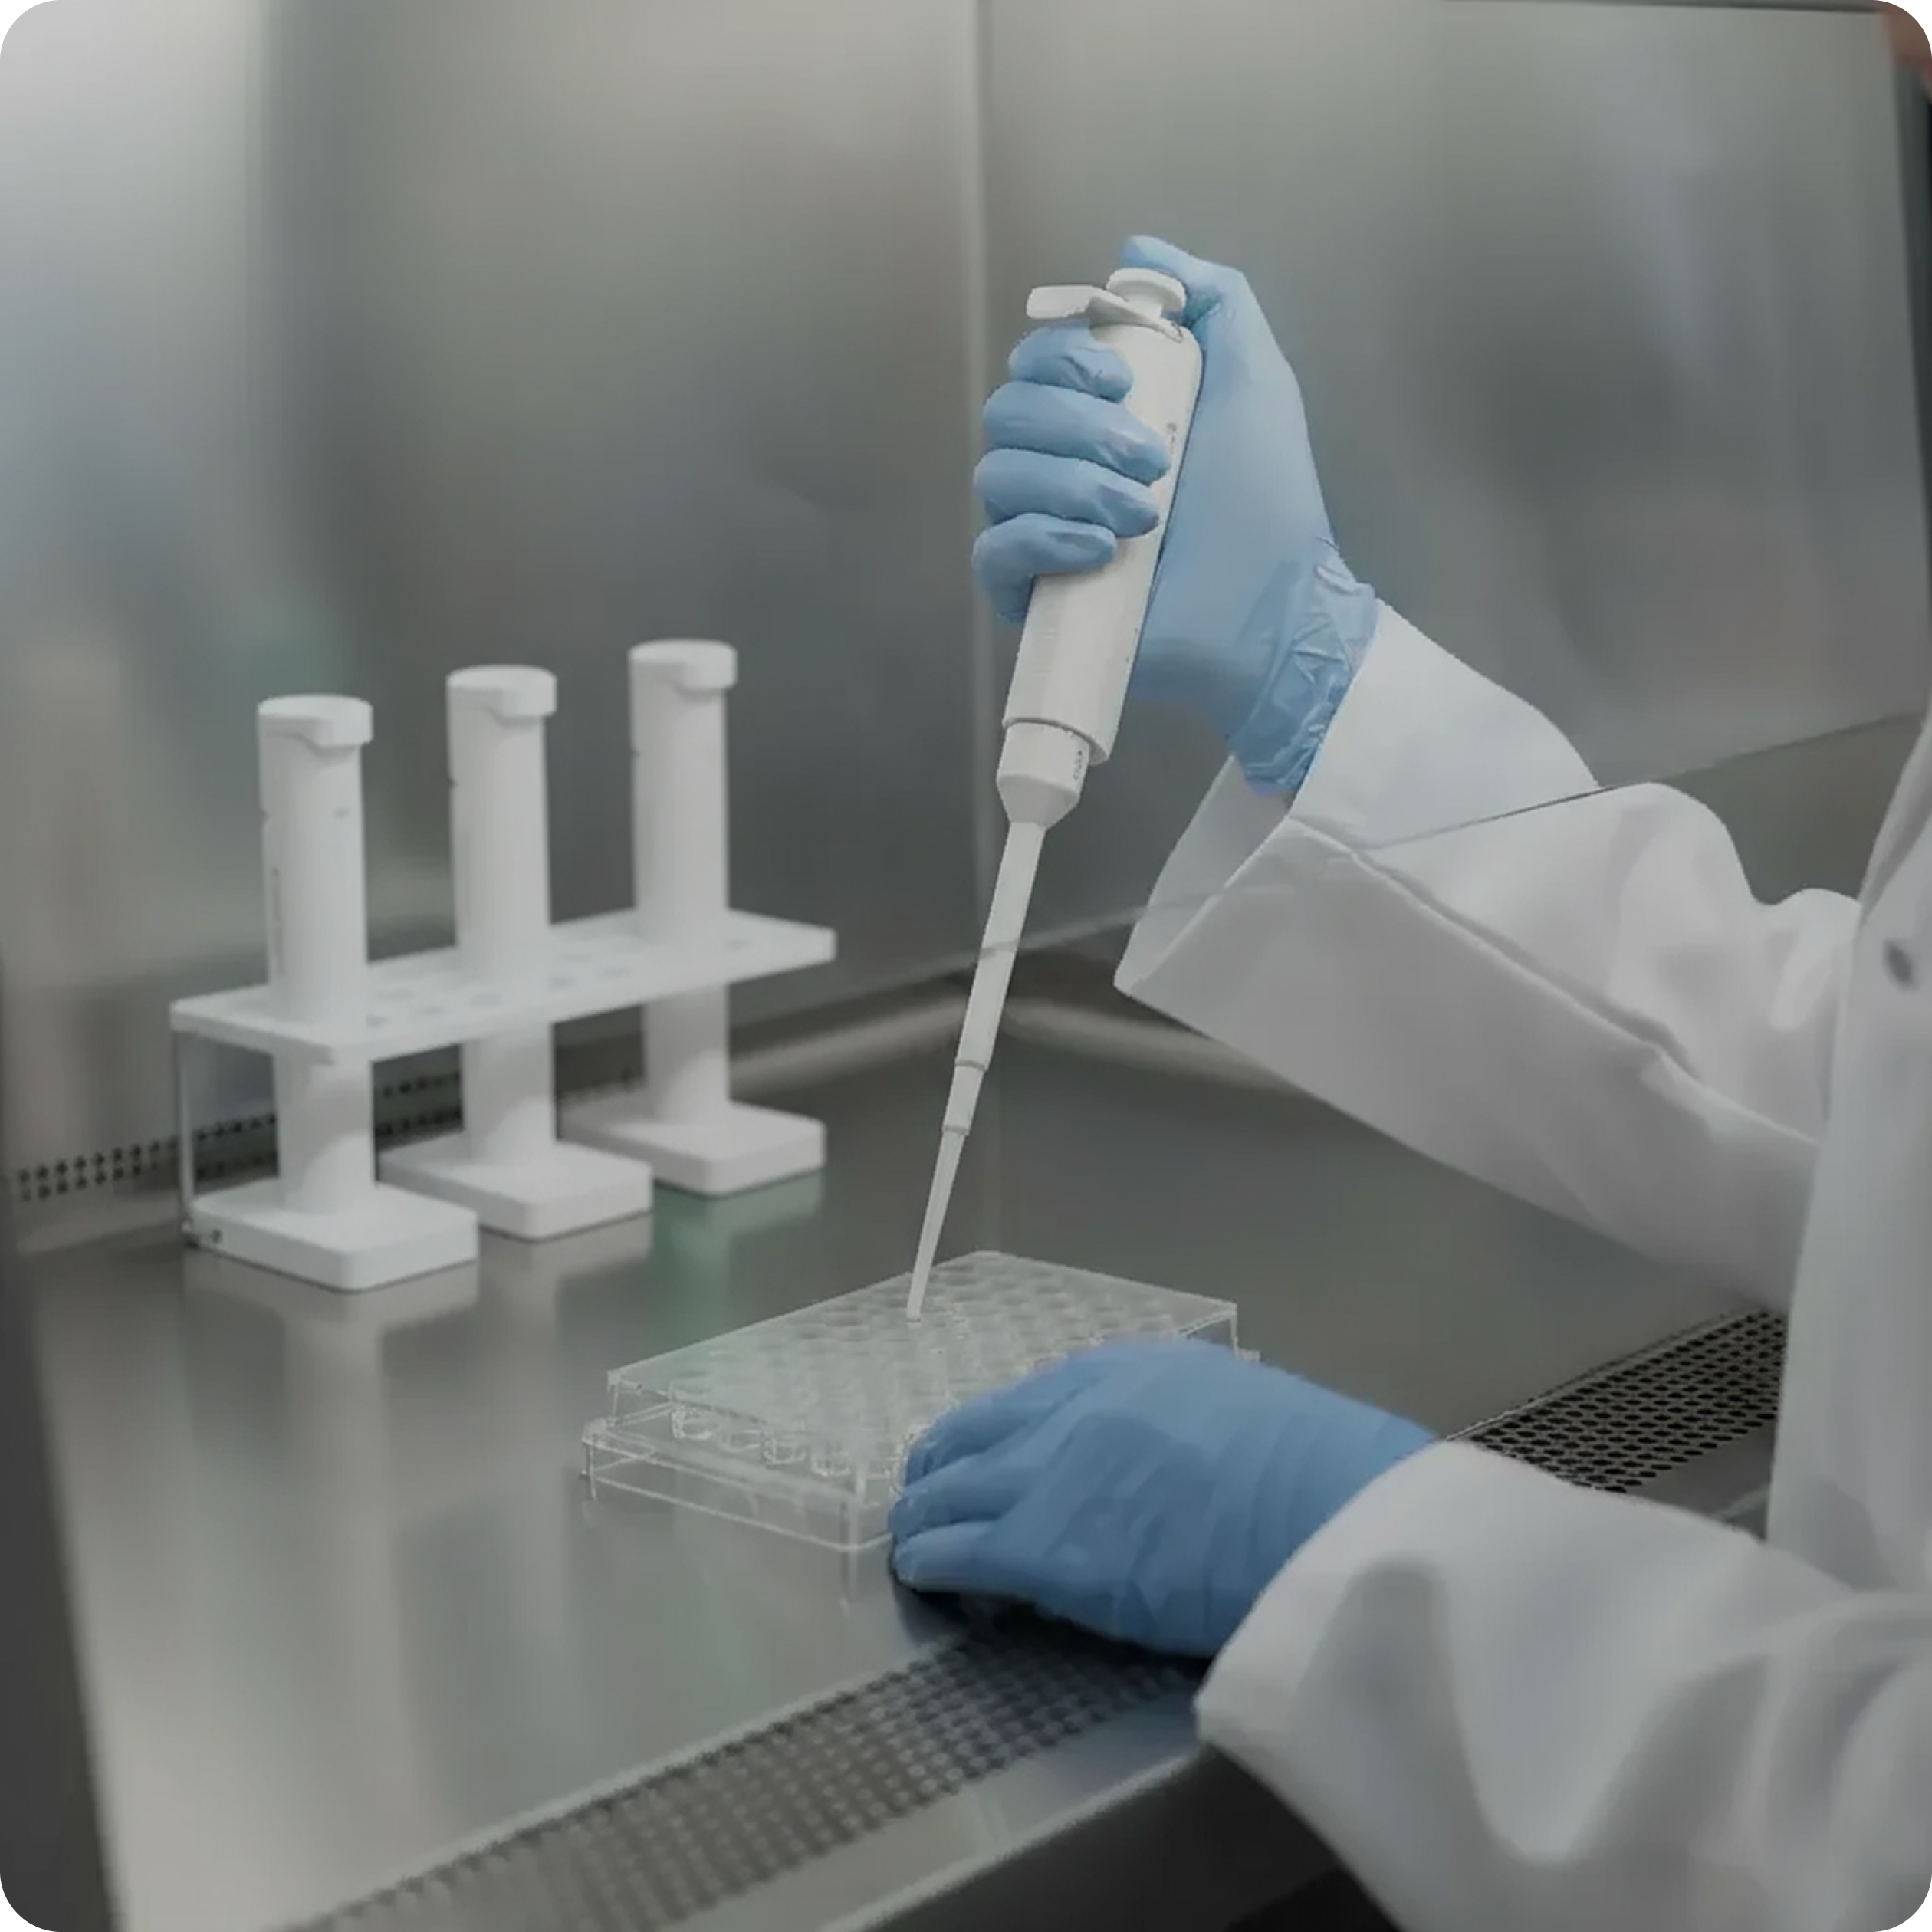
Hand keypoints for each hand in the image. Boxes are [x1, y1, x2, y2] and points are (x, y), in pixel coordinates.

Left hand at [889, 1339, 1431, 1658]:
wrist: (1327, 1513)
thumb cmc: (1312, 1474)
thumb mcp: (1230, 1411)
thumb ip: (1171, 1428)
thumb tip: (1147, 1470)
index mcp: (1127, 1371)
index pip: (1030, 1398)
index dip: (997, 1434)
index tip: (985, 1457)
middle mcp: (1072, 1408)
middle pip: (973, 1432)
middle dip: (942, 1466)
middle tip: (929, 1497)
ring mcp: (1048, 1474)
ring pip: (948, 1488)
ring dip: (926, 1513)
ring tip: (916, 1540)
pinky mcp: (1038, 1547)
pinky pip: (956, 1549)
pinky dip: (930, 1559)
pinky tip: (924, 1575)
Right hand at [973, 236, 1380, 794]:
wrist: (1272, 609)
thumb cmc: (1267, 503)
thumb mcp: (1253, 377)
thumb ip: (1212, 300)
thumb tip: (1136, 253)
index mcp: (1099, 414)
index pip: (1034, 360)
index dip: (1067, 355)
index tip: (1128, 379)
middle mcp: (1060, 467)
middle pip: (1007, 410)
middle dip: (1079, 425)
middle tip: (1155, 459)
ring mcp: (1041, 533)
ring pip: (999, 475)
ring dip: (1075, 484)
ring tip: (1145, 516)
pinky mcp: (1033, 595)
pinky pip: (993, 549)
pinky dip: (1044, 539)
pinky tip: (1102, 552)